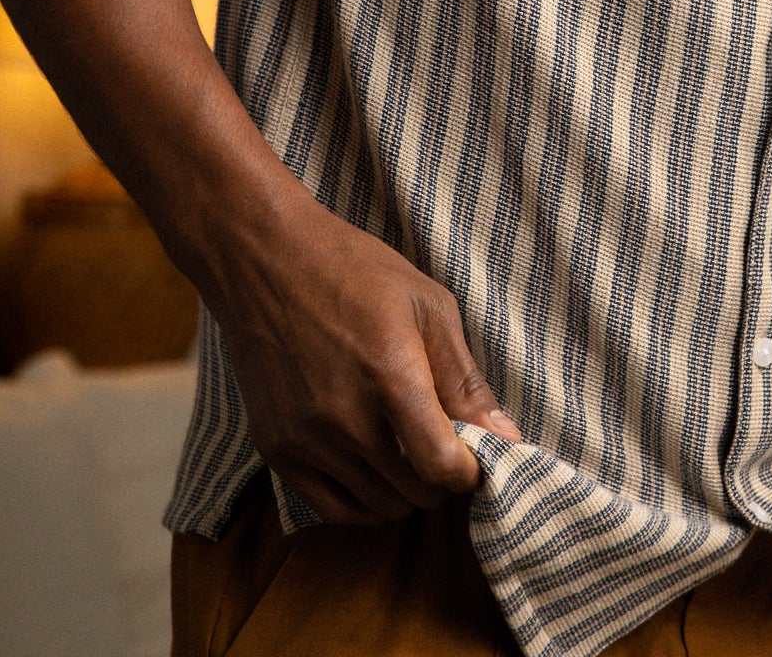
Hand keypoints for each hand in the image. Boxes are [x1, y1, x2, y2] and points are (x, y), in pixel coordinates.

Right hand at [207, 192, 521, 524]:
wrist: (266, 262)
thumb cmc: (356, 272)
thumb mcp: (427, 306)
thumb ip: (464, 380)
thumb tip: (505, 437)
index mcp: (389, 375)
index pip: (440, 465)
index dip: (469, 470)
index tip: (475, 455)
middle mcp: (344, 419)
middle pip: (414, 492)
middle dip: (442, 478)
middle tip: (445, 446)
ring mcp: (305, 440)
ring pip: (377, 506)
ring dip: (405, 489)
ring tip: (411, 452)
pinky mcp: (276, 451)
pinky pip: (332, 508)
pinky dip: (364, 500)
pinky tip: (375, 468)